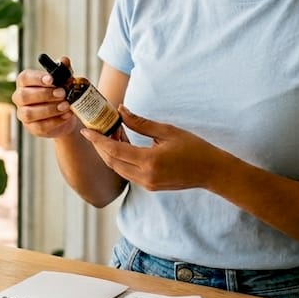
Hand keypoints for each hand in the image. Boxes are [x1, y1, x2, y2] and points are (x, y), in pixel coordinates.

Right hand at [11, 55, 80, 138]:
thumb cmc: (60, 93)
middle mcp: (19, 97)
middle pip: (24, 96)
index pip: (25, 78)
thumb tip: (64, 60)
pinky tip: (66, 115)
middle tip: (62, 93)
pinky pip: (39, 126)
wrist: (65, 114)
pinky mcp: (31, 127)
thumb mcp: (63, 79)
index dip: (37, 78)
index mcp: (25, 82)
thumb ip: (63, 70)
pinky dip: (55, 121)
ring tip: (66, 105)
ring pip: (29, 113)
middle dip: (44, 94)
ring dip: (49, 109)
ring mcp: (23, 114)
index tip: (51, 79)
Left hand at [79, 106, 229, 191]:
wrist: (211, 172)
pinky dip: (121, 161)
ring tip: (108, 136)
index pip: (114, 150)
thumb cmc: (194, 148)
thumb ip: (141, 123)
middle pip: (112, 162)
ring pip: (118, 169)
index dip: (97, 140)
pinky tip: (122, 147)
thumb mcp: (167, 131)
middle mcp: (145, 176)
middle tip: (95, 130)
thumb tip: (121, 110)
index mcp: (148, 161)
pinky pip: (128, 173)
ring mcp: (147, 184)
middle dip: (100, 146)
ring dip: (110, 154)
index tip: (86, 130)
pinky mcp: (150, 187)